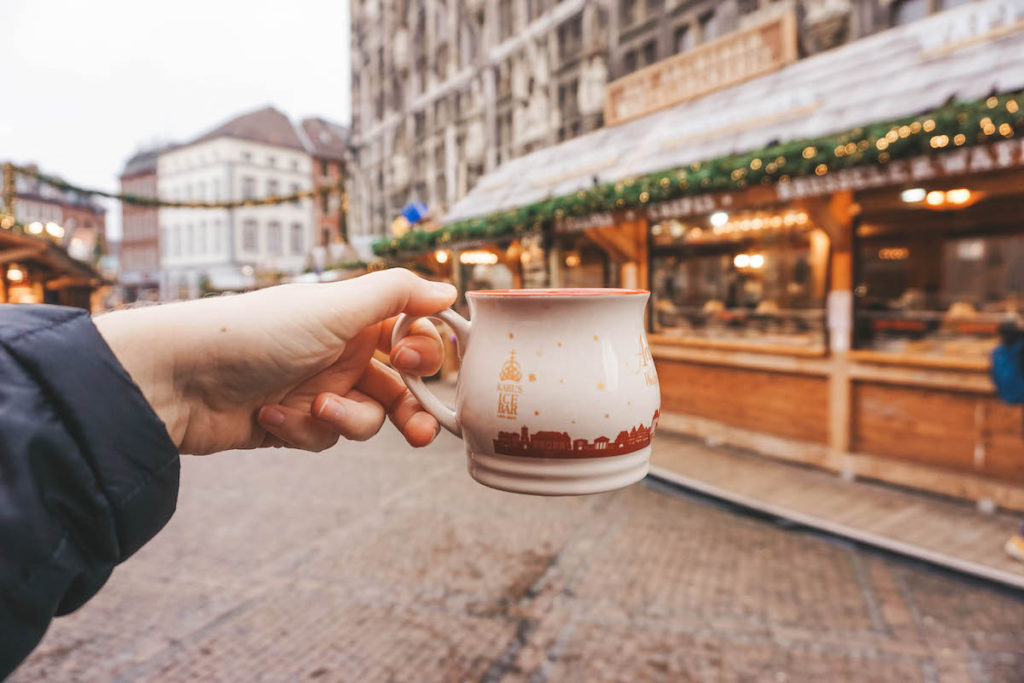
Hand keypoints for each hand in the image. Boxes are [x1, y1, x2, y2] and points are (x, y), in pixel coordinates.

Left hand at [94, 269, 455, 453]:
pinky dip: (303, 429)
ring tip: (318, 409)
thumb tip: (451, 291)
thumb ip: (397, 295)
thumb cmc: (254, 332)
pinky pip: (324, 436)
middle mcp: (340, 350)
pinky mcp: (293, 423)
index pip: (410, 334)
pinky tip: (269, 415)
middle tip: (421, 432)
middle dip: (411, 410)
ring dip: (348, 418)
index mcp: (352, 316)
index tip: (414, 363)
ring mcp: (317, 387)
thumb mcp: (333, 307)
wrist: (178, 377)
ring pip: (366, 418)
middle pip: (399, 386)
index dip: (422, 352)